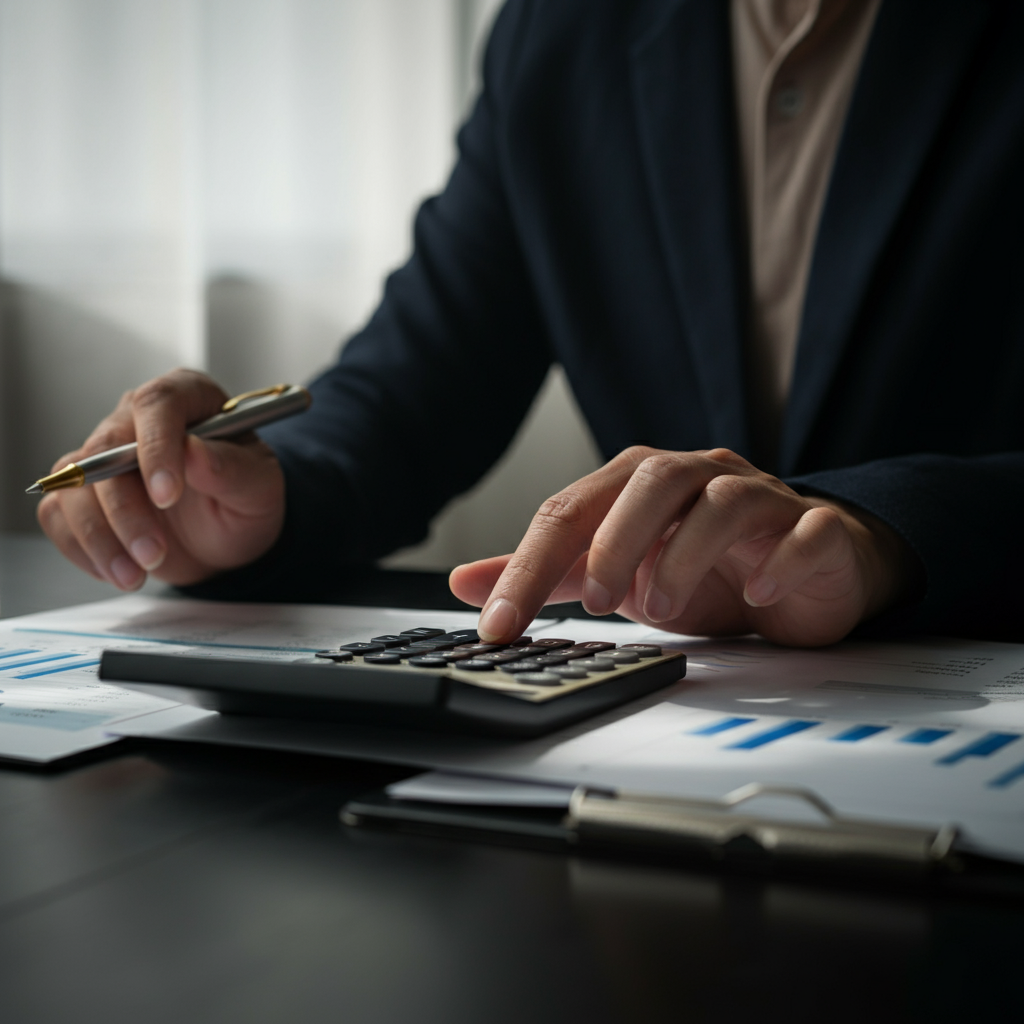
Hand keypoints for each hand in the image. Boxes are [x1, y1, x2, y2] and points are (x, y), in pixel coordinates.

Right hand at [38, 368, 284, 589]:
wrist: (227, 535)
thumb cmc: (245, 498)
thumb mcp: (259, 487)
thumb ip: (233, 468)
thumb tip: (194, 451)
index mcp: (188, 398)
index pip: (158, 405)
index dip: (157, 448)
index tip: (168, 495)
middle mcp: (138, 418)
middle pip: (106, 450)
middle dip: (126, 510)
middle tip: (154, 553)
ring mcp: (104, 454)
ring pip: (75, 486)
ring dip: (101, 538)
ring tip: (137, 574)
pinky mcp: (83, 492)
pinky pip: (59, 514)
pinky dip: (82, 548)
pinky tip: (118, 569)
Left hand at [449, 447, 916, 646]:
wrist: (805, 566)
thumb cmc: (705, 565)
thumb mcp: (613, 572)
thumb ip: (545, 574)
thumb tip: (465, 583)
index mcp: (640, 484)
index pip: (573, 509)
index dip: (528, 564)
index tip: (499, 623)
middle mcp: (698, 478)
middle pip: (650, 481)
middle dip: (614, 541)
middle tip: (595, 602)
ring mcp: (761, 498)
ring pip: (723, 501)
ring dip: (684, 554)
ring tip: (661, 608)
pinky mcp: (815, 529)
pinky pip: (805, 531)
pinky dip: (780, 561)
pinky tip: (758, 594)